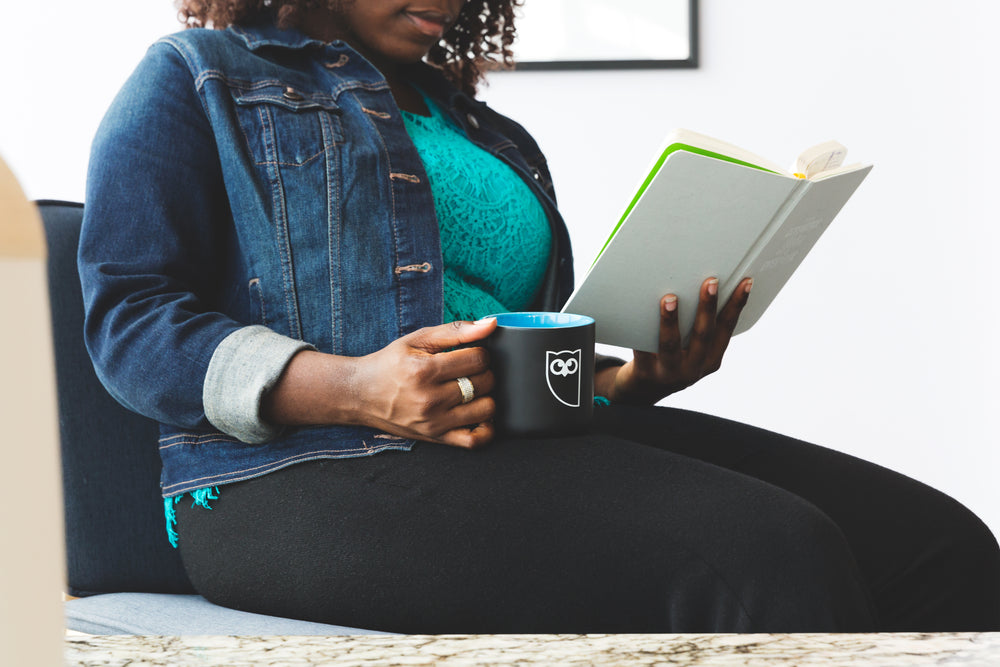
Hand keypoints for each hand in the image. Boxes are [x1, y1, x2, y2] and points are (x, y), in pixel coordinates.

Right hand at [351, 319, 497, 448]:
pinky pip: (475, 441)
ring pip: (487, 409)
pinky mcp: (436, 437)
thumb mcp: (418, 339)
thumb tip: (491, 324)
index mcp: (425, 370)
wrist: (360, 394)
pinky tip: (477, 414)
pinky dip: (486, 429)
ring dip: (486, 396)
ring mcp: (434, 422)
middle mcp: (430, 399)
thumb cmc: (391, 363)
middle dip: (483, 372)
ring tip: (472, 390)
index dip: (480, 352)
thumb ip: (456, 330)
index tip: (469, 354)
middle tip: (469, 371)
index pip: (478, 359)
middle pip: (485, 382)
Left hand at [599, 277, 752, 404]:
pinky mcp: (646, 373)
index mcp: (711, 359)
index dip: (737, 305)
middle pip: (703, 335)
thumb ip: (700, 326)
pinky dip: (641, 336)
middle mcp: (694, 367)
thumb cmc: (672, 358)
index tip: (745, 282)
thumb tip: (706, 284)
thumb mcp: (693, 349)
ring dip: (671, 320)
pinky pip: (642, 351)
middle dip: (708, 307)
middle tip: (711, 281)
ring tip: (670, 298)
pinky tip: (638, 315)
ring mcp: (670, 372)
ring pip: (671, 344)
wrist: (644, 389)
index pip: (727, 328)